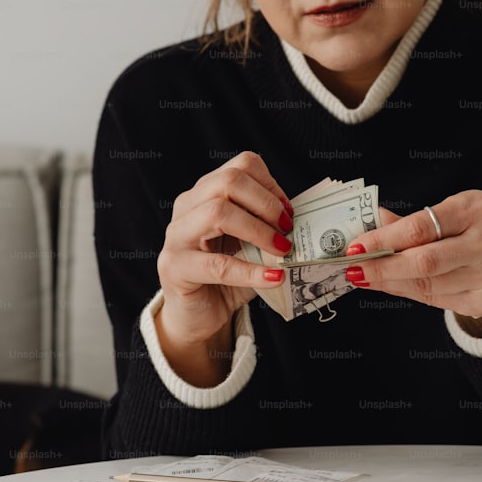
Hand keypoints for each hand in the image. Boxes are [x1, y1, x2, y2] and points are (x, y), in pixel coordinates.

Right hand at [155, 152, 292, 383]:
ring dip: (259, 231)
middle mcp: (187, 207)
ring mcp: (177, 236)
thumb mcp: (250, 247)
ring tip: (282, 251)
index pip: (241, 166)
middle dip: (267, 204)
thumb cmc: (225, 278)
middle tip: (288, 230)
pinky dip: (251, 271)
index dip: (271, 186)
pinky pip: (217, 265)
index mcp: (206, 193)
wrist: (195, 315)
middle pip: (228, 181)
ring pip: (217, 212)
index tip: (290, 212)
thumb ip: (269, 231)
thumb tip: (306, 224)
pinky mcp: (175, 268)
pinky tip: (274, 277)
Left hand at [343, 190, 481, 323]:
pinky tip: (392, 285)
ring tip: (366, 276)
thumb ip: (419, 220)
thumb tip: (375, 221)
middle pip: (423, 262)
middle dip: (382, 267)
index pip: (421, 227)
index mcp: (476, 210)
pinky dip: (411, 292)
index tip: (357, 245)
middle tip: (352, 269)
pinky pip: (438, 300)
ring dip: (390, 282)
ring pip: (427, 285)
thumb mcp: (461, 212)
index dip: (385, 239)